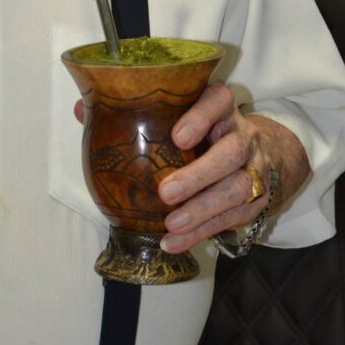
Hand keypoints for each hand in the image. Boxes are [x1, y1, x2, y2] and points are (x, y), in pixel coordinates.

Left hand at [73, 83, 309, 252]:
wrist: (262, 153)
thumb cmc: (204, 130)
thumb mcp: (179, 113)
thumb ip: (133, 111)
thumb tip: (81, 111)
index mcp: (220, 108)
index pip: (218, 101)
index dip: (200, 117)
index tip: (177, 136)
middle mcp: (242, 135)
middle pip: (229, 153)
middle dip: (198, 175)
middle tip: (165, 192)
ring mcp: (255, 168)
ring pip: (237, 189)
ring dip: (202, 211)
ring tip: (171, 225)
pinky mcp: (257, 200)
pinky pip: (232, 218)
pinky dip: (202, 233)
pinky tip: (174, 242)